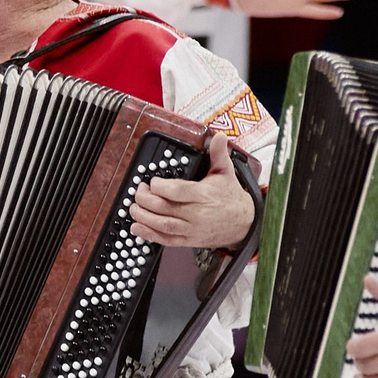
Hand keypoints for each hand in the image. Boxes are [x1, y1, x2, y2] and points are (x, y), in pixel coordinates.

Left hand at [130, 134, 253, 248]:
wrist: (244, 223)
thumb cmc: (231, 196)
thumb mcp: (226, 172)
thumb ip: (219, 154)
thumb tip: (219, 136)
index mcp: (204, 195)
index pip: (177, 191)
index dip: (159, 187)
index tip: (152, 182)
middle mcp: (197, 214)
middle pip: (165, 208)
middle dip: (145, 199)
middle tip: (138, 191)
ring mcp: (192, 229)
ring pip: (163, 225)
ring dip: (143, 217)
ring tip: (133, 208)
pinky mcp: (189, 240)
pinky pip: (166, 240)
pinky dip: (149, 234)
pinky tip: (137, 227)